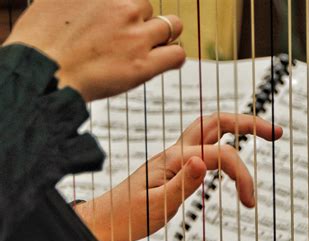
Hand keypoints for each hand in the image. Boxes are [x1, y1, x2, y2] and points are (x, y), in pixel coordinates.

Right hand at [3, 0, 183, 101]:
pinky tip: (166, 60)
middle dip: (139, 20)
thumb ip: (84, 0)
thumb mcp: (56, 0)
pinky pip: (178, 54)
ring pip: (170, 26)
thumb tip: (94, 4)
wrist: (39, 74)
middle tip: (124, 37)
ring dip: (162, 36)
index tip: (121, 18)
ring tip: (148, 47)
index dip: (127, 7)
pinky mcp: (144, 64)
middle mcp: (123, 6)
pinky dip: (175, 55)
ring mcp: (136, 35)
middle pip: (147, 8)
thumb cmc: (40, 41)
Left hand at [75, 113, 282, 240]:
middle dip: (248, 123)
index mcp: (173, 160)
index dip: (241, 174)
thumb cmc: (127, 215)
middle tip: (275, 133)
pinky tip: (230, 156)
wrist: (105, 219)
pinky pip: (205, 144)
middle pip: (216, 122)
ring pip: (211, 129)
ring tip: (262, 134)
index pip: (218, 156)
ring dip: (238, 128)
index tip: (249, 201)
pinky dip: (224, 144)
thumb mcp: (156, 205)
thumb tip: (203, 160)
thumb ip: (182, 182)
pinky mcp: (176, 164)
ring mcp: (176, 155)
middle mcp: (176, 151)